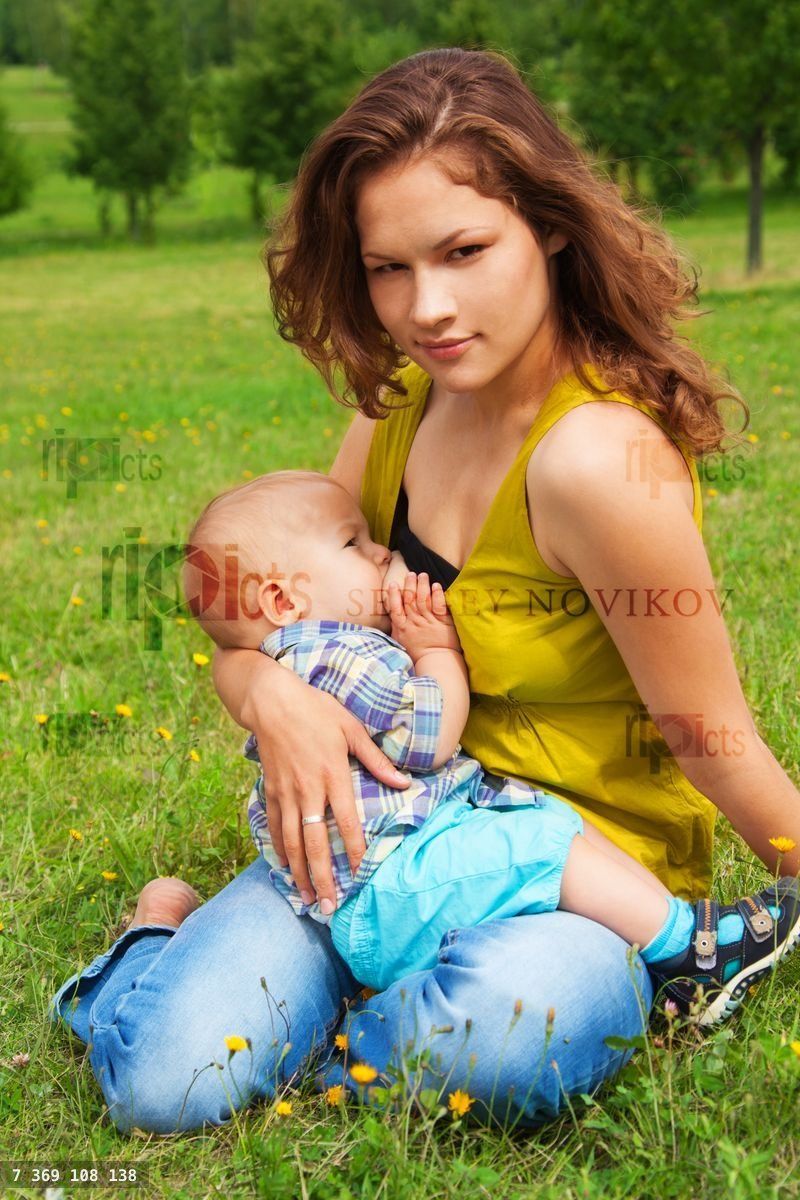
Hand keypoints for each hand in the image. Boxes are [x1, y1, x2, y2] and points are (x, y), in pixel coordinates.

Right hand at [248, 664, 410, 912]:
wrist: (272, 700)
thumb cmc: (317, 709)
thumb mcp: (351, 728)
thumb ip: (375, 760)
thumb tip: (403, 783)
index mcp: (333, 775)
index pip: (346, 822)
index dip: (353, 850)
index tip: (359, 874)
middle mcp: (308, 789)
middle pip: (314, 842)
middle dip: (322, 877)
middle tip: (328, 906)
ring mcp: (286, 792)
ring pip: (292, 841)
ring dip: (299, 872)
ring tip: (306, 898)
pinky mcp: (271, 790)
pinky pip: (274, 826)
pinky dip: (280, 849)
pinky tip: (286, 868)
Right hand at [385, 571, 461, 658]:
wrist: (436, 662)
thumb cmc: (418, 654)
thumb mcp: (401, 642)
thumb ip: (397, 628)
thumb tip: (392, 616)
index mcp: (403, 628)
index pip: (396, 609)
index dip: (394, 595)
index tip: (393, 584)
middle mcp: (415, 623)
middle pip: (410, 600)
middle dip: (410, 585)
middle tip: (411, 574)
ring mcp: (429, 622)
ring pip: (424, 600)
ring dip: (422, 586)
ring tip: (423, 575)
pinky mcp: (443, 622)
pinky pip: (439, 606)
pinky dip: (437, 595)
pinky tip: (436, 585)